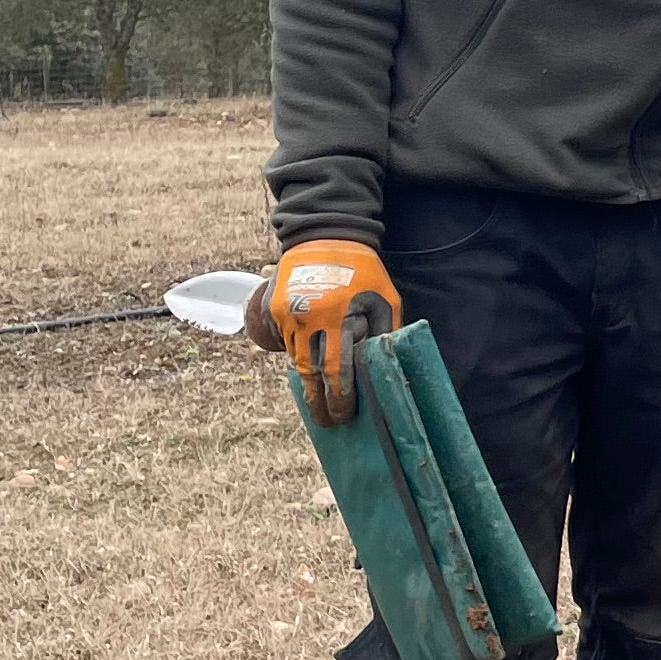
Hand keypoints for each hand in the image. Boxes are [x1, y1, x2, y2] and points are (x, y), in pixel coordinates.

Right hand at [255, 239, 398, 425]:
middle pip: (312, 374)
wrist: (324, 237)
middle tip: (328, 423)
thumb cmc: (364, 272)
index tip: (345, 416)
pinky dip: (297, 360)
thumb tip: (383, 371)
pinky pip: (286, 344)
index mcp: (340, 317)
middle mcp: (310, 319)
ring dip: (308, 384)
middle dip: (320, 403)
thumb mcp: (385, 299)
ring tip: (318, 403)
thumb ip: (384, 334)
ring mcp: (289, 315)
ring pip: (297, 361)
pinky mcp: (275, 311)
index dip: (341, 398)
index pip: (338, 370)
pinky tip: (307, 374)